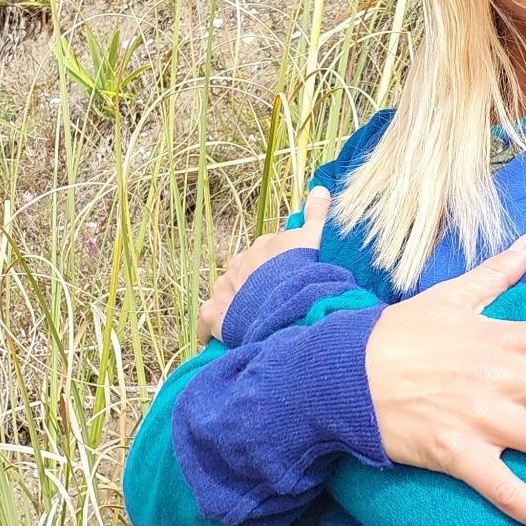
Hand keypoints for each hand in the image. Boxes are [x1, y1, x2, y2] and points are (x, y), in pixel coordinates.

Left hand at [197, 186, 331, 344]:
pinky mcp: (214, 314)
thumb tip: (320, 188)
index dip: (277, 267)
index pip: (267, 252)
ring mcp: (225, 289)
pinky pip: (205, 322)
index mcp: (263, 246)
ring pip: (226, 292)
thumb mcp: (316, 240)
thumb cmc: (304, 273)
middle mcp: (239, 263)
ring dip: (235, 303)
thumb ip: (316, 215)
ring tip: (249, 319)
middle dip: (254, 284)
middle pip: (244, 271)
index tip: (288, 278)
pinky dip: (209, 329)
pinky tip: (215, 336)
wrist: (287, 305)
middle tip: (270, 300)